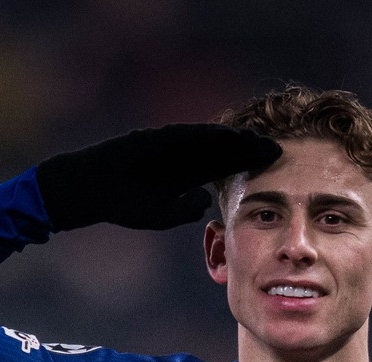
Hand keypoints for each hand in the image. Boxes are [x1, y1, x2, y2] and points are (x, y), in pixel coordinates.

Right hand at [36, 124, 280, 232]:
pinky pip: (186, 136)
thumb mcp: (160, 214)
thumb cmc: (123, 204)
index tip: (272, 169)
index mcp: (185, 175)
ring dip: (233, 140)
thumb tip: (206, 201)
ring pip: (208, 141)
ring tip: (259, 140)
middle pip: (222, 152)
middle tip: (278, 149)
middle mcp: (182, 156)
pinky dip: (206, 136)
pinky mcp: (157, 137)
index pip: (223, 169)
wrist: (93, 188)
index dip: (247, 168)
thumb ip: (184, 209)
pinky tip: (228, 136)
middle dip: (248, 150)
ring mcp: (171, 145)